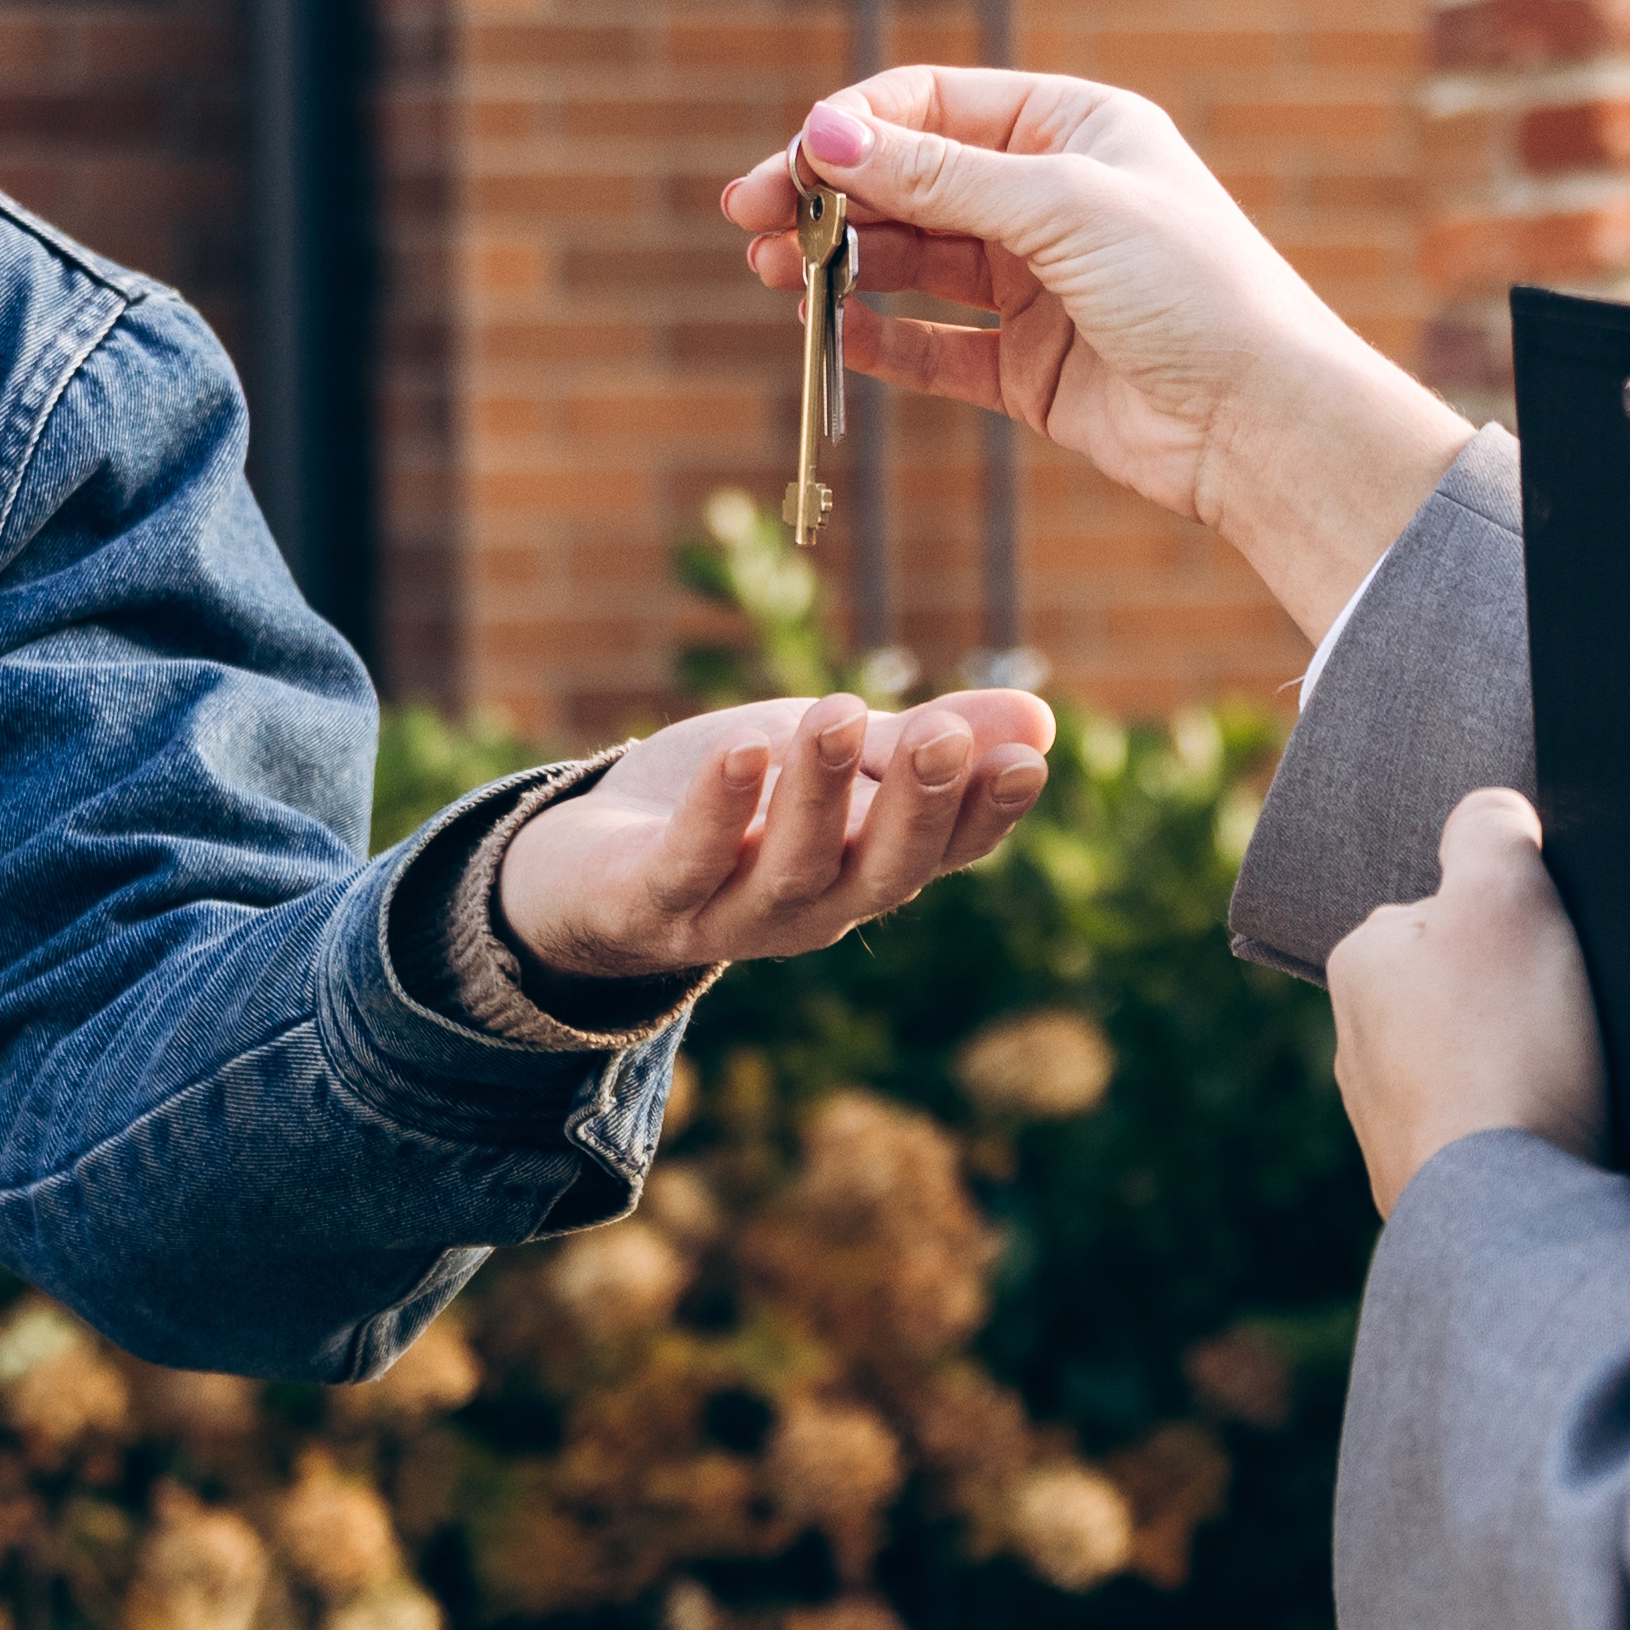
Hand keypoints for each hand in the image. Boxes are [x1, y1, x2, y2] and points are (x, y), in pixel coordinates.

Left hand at [499, 689, 1058, 988]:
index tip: (1024, 760)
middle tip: (945, 735)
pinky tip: (744, 751)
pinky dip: (719, 810)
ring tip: (838, 714)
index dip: (986, 812)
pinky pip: (691, 863)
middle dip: (918, 805)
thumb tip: (1041, 722)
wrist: (588, 870)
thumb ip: (921, 746)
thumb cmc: (733, 807)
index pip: (945, 851)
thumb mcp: (834, 762)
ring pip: (791, 866)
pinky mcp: (653, 904)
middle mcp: (815, 906)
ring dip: (819, 793)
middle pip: (882, 870)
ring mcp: (733, 915)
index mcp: (867, 868)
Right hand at [712, 72, 1473, 650]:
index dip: (854, 129)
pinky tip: (834, 337)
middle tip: (750, 222)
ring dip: (843, 265)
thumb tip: (827, 131)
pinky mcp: (1030, 367)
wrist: (1263, 421)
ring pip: (913, 262)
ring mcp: (1039, 284)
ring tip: (777, 277)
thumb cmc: (1190, 288)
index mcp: (1074, 128)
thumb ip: (937, 176)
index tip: (790, 166)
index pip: (934, 105)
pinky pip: (936, 345)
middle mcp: (1053, 198)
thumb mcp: (1059, 207)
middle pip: (911, 182)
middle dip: (830, 199)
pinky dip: (882, 339)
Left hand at [1327, 787, 1609, 1204]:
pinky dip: (1515, 1123)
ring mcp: (1383, 1124)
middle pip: (1451, 989)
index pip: (1436, 909)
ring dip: (1514, 1062)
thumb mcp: (1506, 897)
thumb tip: (1489, 810)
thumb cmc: (1504, 1041)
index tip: (1552, 947)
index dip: (1507, 918)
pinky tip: (1551, 1129)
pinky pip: (1480, 1131)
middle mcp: (1352, 1043)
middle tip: (1566, 1011)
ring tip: (1566, 1074)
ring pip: (1464, 1062)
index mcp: (1359, 963)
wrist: (1506, 1206)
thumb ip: (1491, 831)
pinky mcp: (1424, 1187)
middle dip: (1505, 995)